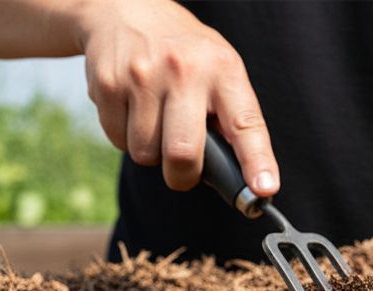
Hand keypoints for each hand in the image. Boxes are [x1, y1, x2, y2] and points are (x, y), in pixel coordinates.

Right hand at [75, 0, 277, 194]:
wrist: (124, 9)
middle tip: (183, 170)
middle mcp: (184, 70)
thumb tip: (242, 178)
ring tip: (153, 119)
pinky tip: (131, 108)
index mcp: (222, 69)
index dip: (256, 161)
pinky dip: (125, 137)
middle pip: (183, 155)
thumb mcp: (216, 67)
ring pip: (146, 155)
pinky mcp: (109, 84)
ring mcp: (143, 76)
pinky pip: (118, 141)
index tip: (264, 190)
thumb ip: (229, 115)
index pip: (246, 123)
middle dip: (182, 176)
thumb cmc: (181, 51)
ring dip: (150, 151)